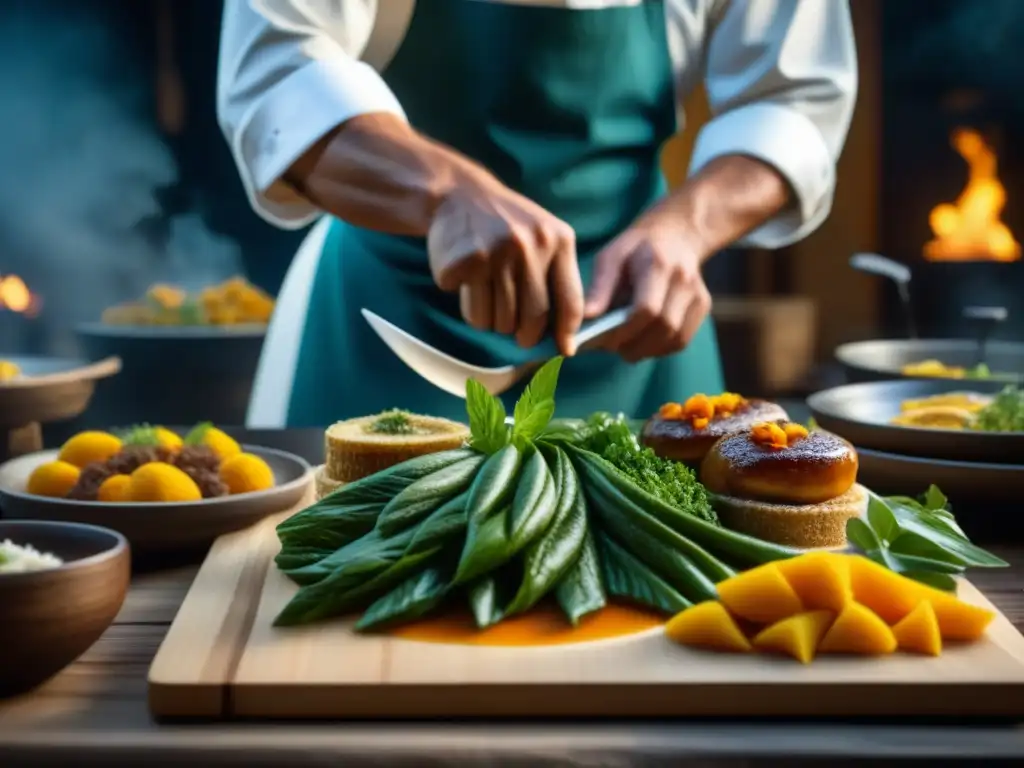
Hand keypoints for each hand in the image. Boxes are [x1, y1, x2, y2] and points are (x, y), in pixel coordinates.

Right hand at [427, 173, 583, 355]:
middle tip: (515, 331)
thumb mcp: (543, 237)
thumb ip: (558, 278)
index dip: (567, 332)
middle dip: (524, 334)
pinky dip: (471, 311)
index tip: (565, 350)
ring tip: (489, 296)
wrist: (459, 195)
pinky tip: (469, 286)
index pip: (570, 301)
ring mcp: (498, 253)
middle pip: (534, 319)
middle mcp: (531, 246)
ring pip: (502, 322)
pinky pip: (474, 314)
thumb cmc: (507, 225)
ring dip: (494, 322)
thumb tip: (567, 340)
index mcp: (559, 240)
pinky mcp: (467, 263)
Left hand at [583, 215, 711, 362]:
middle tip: (613, 348)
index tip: (605, 341)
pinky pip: (682, 339)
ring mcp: (698, 293)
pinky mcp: (703, 305)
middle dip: (635, 344)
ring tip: (626, 347)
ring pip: (675, 338)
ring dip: (648, 350)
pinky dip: (661, 348)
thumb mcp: (612, 257)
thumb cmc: (635, 248)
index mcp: (659, 264)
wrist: (675, 235)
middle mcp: (684, 280)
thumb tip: (585, 318)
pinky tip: (644, 343)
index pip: (647, 309)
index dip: (626, 331)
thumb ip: (599, 287)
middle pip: (664, 327)